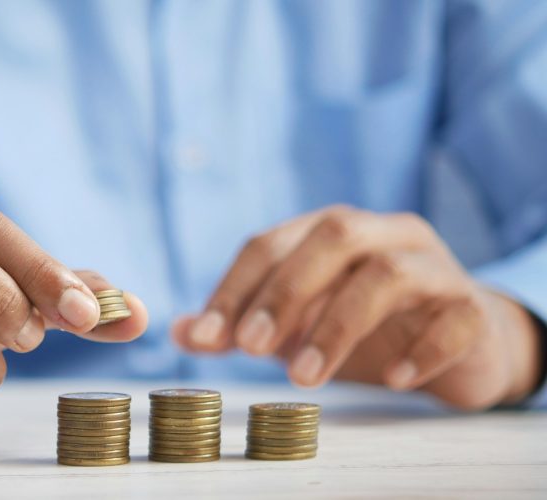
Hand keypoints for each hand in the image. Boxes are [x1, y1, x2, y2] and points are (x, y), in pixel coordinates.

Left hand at [173, 206, 540, 409]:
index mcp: (331, 231)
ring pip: (388, 274)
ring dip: (338, 325)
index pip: (271, 242)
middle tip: (250, 348)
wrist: (460, 341)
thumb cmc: (366, 326)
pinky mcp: (472, 307)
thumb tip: (180, 332)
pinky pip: (454, 318)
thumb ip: (242, 325)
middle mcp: (383, 234)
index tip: (205, 336)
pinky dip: (421, 349)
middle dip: (285, 292)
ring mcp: (433, 266)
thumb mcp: (296, 324)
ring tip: (305, 378)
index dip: (234, 287)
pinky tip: (393, 379)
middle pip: (332, 236)